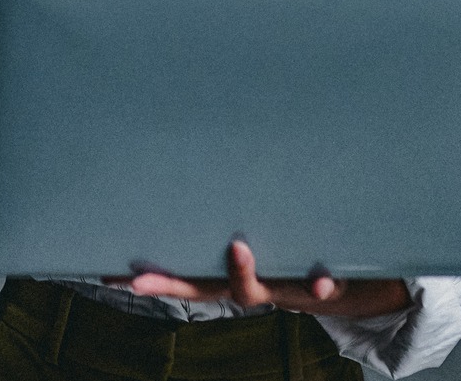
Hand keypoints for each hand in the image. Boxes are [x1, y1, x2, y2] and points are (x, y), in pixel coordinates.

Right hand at [103, 239, 412, 318]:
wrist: (348, 281)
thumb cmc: (289, 247)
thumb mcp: (257, 231)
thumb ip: (229, 208)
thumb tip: (188, 170)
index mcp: (229, 272)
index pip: (180, 276)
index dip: (147, 278)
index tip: (112, 276)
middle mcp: (250, 283)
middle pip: (202, 287)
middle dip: (172, 284)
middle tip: (138, 278)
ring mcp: (283, 287)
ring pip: (257, 289)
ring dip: (244, 273)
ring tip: (237, 247)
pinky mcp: (320, 286)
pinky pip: (320, 288)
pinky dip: (321, 284)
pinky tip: (323, 278)